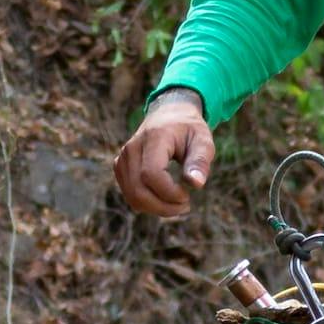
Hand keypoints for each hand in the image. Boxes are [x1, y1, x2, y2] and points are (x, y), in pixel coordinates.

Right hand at [115, 90, 216, 218]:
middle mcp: (132, 148)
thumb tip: (196, 184)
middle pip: (138, 190)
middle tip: (185, 206)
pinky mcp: (120, 167)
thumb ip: (200, 161)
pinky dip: (147, 204)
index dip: (169, 193)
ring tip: (177, 204)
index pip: (151, 174)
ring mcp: (123, 158)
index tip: (188, 195)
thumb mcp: (203, 140)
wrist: (169, 115)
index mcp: (154, 138)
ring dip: (156, 209)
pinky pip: (130, 195)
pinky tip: (164, 199)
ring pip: (132, 196)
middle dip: (163, 207)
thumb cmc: (189, 129)